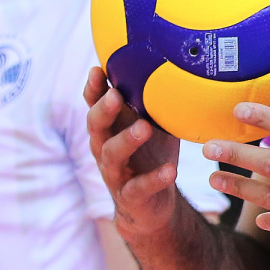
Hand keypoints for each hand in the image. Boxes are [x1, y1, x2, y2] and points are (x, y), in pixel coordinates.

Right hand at [86, 68, 183, 240]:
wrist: (152, 205)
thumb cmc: (152, 155)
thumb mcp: (153, 125)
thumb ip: (154, 101)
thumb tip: (177, 64)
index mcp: (110, 128)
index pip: (94, 105)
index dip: (92, 89)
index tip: (96, 70)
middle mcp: (105, 148)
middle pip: (95, 126)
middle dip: (103, 110)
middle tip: (116, 95)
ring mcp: (115, 173)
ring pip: (112, 155)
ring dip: (127, 140)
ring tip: (144, 127)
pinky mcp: (130, 197)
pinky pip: (139, 187)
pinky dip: (154, 179)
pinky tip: (170, 170)